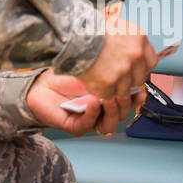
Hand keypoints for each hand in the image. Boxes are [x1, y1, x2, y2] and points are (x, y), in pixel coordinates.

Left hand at [26, 71, 143, 136]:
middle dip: (127, 103)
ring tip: (109, 98)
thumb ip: (111, 63)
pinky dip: (92, 114)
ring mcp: (90, 119)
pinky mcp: (76, 126)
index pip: (130, 100)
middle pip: (123, 113)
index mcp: (109, 95)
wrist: (41, 81)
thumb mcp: (93, 64)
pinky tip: (93, 103)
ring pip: (110, 125)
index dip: (138, 94)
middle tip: (125, 91)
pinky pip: (88, 124)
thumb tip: (132, 56)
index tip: (141, 83)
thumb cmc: (65, 73)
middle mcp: (101, 110)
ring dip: (113, 112)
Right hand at [76, 2, 160, 98]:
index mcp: (139, 39)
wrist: (71, 35)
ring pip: (124, 90)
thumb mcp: (113, 20)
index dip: (141, 67)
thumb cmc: (88, 26)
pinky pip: (108, 94)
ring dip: (113, 87)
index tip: (133, 69)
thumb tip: (123, 19)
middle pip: (139, 79)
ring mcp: (122, 71)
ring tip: (101, 77)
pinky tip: (93, 81)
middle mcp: (135, 56)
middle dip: (128, 80)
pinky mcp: (108, 83)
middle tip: (115, 75)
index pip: (152, 62)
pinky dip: (100, 91)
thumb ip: (124, 29)